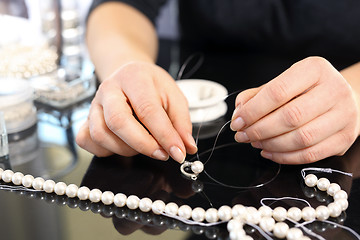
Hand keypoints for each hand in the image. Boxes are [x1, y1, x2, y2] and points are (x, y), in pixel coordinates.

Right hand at [76, 61, 197, 162]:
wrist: (129, 74)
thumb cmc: (152, 86)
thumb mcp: (174, 96)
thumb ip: (181, 122)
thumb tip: (186, 147)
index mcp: (134, 78)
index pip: (147, 109)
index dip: (164, 135)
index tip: (177, 152)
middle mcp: (109, 89)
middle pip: (117, 122)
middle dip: (143, 145)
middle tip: (162, 154)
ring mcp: (94, 104)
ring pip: (101, 134)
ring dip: (126, 149)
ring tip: (144, 146)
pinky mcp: (86, 118)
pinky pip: (87, 140)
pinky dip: (104, 150)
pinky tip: (122, 146)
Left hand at [230, 57, 359, 163]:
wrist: (342, 98)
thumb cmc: (307, 90)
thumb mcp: (284, 82)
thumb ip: (258, 95)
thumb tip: (239, 110)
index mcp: (315, 69)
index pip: (278, 92)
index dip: (253, 110)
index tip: (237, 121)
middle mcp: (334, 90)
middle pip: (290, 117)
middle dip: (259, 130)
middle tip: (243, 135)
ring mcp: (344, 115)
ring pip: (301, 138)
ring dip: (271, 144)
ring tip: (255, 143)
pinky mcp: (345, 137)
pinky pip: (311, 154)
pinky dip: (285, 157)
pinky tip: (270, 152)